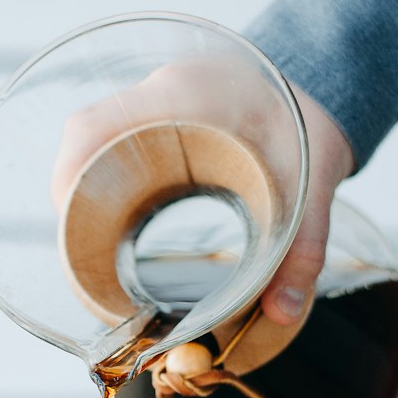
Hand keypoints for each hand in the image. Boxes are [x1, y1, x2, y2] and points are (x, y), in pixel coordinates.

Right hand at [50, 59, 354, 326]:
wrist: (325, 84)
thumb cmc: (314, 127)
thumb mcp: (314, 185)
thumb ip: (302, 251)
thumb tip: (281, 313)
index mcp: (186, 96)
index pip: (95, 129)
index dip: (72, 180)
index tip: (74, 230)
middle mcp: (159, 90)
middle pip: (82, 139)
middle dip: (74, 197)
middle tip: (82, 254)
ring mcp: (153, 97)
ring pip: (90, 140)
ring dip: (85, 188)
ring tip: (92, 244)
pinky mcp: (155, 111)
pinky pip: (110, 141)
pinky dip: (102, 177)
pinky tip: (112, 217)